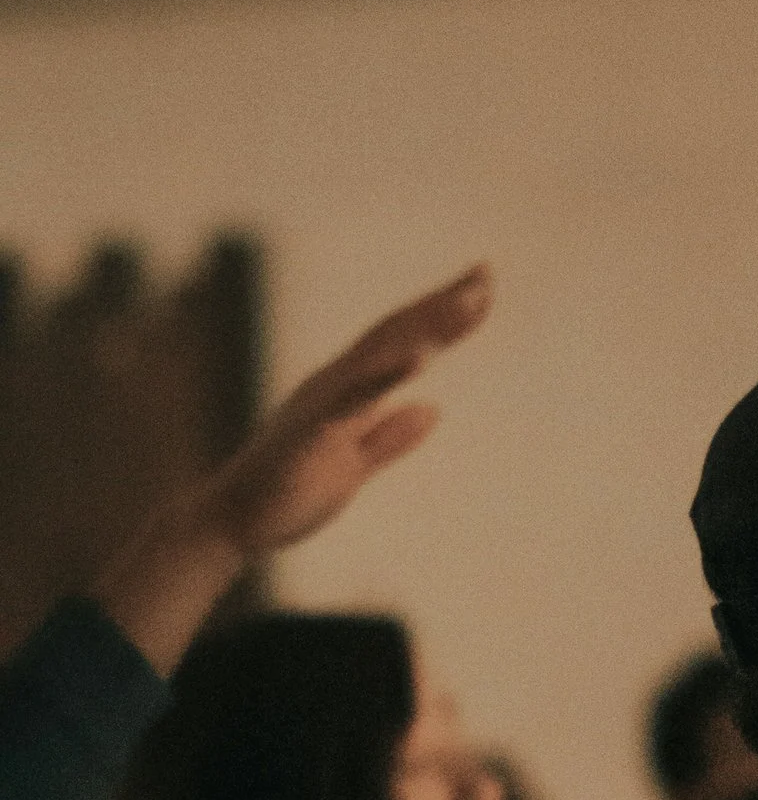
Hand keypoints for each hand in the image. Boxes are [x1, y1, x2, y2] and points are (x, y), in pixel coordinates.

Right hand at [206, 265, 492, 558]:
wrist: (231, 525)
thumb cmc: (286, 495)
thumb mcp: (354, 466)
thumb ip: (388, 437)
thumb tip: (431, 409)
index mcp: (346, 391)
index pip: (400, 341)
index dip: (441, 314)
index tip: (482, 285)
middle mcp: (333, 385)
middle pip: (394, 335)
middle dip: (440, 305)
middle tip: (485, 274)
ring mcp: (319, 406)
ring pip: (377, 357)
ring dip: (422, 329)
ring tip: (464, 304)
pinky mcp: (307, 437)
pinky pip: (348, 403)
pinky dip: (381, 379)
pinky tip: (416, 362)